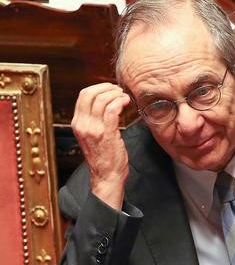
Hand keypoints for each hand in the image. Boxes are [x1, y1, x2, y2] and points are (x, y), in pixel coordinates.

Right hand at [71, 83, 130, 209]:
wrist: (107, 176)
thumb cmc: (104, 157)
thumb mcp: (92, 135)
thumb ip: (94, 120)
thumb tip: (105, 103)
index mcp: (77, 123)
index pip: (83, 95)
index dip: (98, 87)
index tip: (110, 89)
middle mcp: (82, 125)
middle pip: (90, 94)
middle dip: (106, 88)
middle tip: (119, 90)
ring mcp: (93, 129)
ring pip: (102, 100)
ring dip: (115, 94)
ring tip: (124, 97)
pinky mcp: (106, 133)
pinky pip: (111, 110)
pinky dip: (120, 102)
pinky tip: (126, 102)